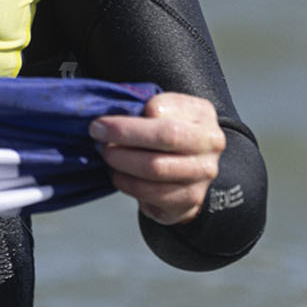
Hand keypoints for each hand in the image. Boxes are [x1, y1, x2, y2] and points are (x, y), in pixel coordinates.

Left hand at [89, 91, 225, 225]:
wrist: (188, 172)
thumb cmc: (165, 135)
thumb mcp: (160, 113)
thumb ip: (140, 109)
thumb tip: (107, 118)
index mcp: (201, 112)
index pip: (162, 108)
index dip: (129, 116)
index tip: (103, 120)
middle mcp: (210, 142)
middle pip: (166, 135)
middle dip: (124, 134)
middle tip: (97, 133)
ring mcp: (204, 172)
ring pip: (156, 167)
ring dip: (123, 161)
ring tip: (106, 155)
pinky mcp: (191, 198)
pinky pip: (152, 192)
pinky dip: (127, 183)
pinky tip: (117, 175)